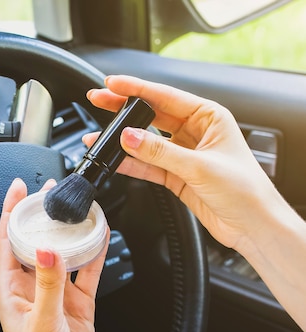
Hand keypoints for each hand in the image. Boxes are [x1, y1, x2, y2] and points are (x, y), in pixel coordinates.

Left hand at [0, 178, 108, 331]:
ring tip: (74, 207)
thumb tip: (45, 250)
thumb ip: (47, 285)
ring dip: (67, 231)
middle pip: (33, 240)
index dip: (10, 212)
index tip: (17, 188)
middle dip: (40, 214)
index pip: (7, 240)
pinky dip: (94, 254)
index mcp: (11, 289)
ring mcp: (55, 294)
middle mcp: (31, 287)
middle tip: (50, 190)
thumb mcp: (42, 322)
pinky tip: (100, 236)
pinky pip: (87, 272)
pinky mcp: (77, 304)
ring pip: (61, 252)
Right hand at [84, 75, 305, 331]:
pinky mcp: (176, 176)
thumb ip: (160, 152)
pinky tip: (114, 159)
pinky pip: (147, 165)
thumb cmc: (246, 191)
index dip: (137, 89)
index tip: (113, 84)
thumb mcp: (200, 166)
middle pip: (152, 116)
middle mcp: (195, 132)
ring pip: (146, 142)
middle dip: (124, 109)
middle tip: (99, 100)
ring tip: (98, 137)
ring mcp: (183, 155)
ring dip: (122, 140)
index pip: (166, 97)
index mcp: (209, 117)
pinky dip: (130, 163)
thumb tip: (129, 137)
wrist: (253, 226)